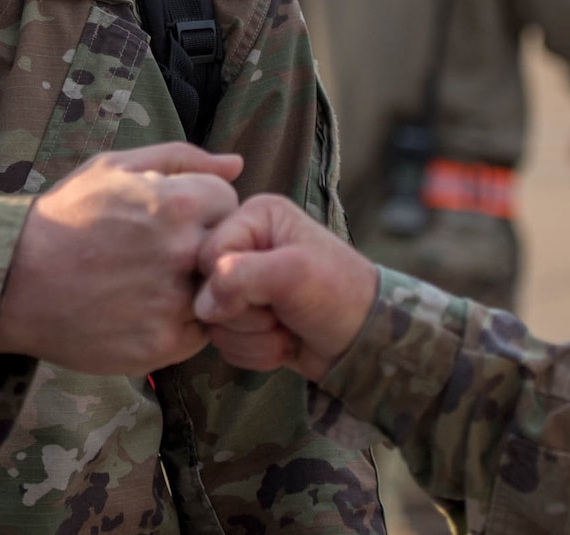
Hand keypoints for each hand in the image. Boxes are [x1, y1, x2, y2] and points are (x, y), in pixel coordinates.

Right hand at [0, 142, 242, 376]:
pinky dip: (179, 321)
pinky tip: (142, 307)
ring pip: (217, 293)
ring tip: (148, 280)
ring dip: (194, 286)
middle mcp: (183, 254)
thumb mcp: (113, 167)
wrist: (13, 281)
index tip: (171, 217)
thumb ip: (181, 158)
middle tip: (161, 251)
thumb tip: (237, 164)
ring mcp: (175, 304)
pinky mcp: (162, 345)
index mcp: (177, 203)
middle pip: (230, 248)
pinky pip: (197, 332)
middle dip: (202, 246)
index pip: (230, 203)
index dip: (202, 208)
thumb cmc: (64, 216)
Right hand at [191, 194, 377, 380]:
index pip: (207, 252)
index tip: (264, 296)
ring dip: (252, 336)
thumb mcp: (292, 274)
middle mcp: (247, 245)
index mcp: (256, 217)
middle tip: (280, 312)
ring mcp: (247, 285)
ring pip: (215, 322)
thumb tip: (202, 305)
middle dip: (244, 314)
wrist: (367, 344)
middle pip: (206, 290)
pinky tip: (285, 342)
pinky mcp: (249, 318)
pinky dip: (255, 351)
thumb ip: (239, 277)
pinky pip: (227, 343)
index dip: (225, 283)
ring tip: (287, 327)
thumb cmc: (339, 296)